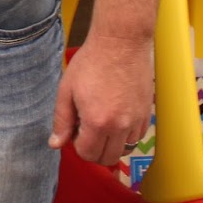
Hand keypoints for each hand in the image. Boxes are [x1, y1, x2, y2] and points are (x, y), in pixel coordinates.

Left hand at [48, 33, 154, 166]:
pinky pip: (137, 138)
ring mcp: (136, 121)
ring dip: (111, 144)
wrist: (120, 43)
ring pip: (124, 150)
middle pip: (108, 158)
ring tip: (101, 121)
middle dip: (94, 150)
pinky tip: (115, 117)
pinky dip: (125, 135)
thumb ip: (61, 120)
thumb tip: (55, 143)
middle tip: (86, 130)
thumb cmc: (91, 62)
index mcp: (97, 121)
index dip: (77, 145)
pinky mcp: (147, 113)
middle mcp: (120, 126)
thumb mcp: (67, 90)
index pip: (88, 154)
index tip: (75, 130)